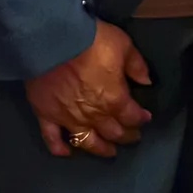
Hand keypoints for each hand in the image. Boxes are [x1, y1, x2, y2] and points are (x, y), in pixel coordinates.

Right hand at [25, 19, 152, 158]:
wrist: (53, 40)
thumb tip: (146, 82)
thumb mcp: (123, 45)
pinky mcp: (46, 116)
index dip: (140, 119)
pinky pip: (52, 139)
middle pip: (112, 132)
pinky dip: (59, 148)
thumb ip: (137, 65)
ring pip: (87, 142)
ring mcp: (68, 118)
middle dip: (125, 136)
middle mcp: (93, 115)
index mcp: (114, 99)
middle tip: (131, 137)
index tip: (145, 119)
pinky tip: (67, 153)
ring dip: (100, 149)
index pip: (132, 116)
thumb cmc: (91, 41)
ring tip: (109, 151)